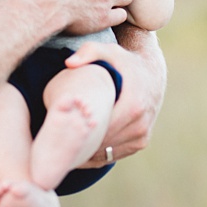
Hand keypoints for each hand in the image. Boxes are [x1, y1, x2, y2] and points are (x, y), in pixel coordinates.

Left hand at [68, 28, 165, 164]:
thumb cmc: (125, 62)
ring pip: (106, 153)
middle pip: (101, 144)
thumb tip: (69, 63)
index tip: (58, 132)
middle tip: (55, 145)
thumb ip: (89, 52)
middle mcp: (140, 124)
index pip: (100, 130)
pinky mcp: (141, 142)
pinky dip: (98, 155)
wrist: (152, 73)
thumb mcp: (109, 51)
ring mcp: (142, 135)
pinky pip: (115, 155)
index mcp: (132, 106)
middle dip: (79, 145)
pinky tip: (80, 148)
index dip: (79, 133)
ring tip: (64, 148)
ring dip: (86, 153)